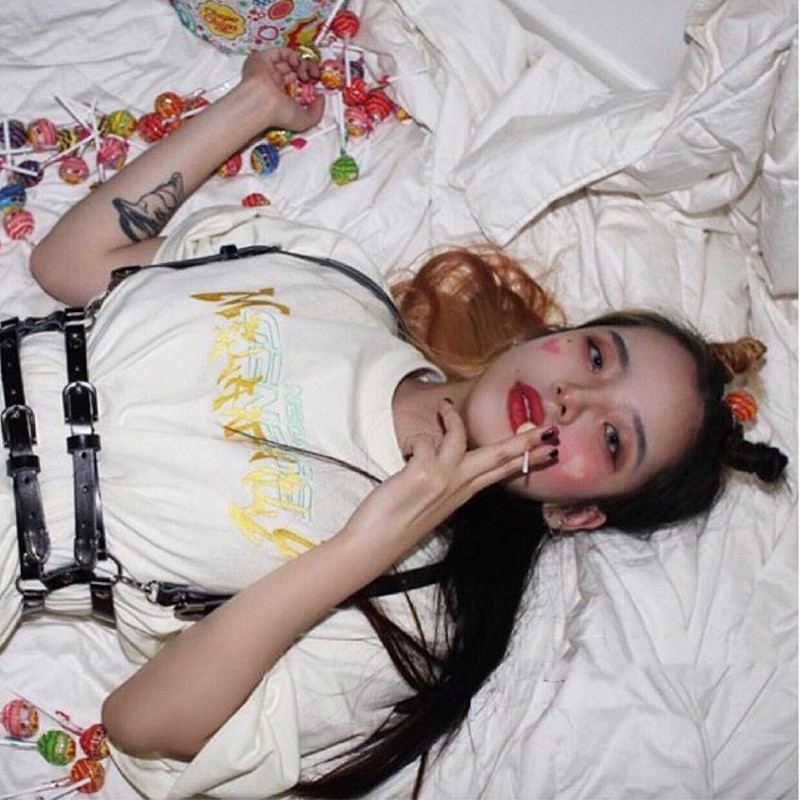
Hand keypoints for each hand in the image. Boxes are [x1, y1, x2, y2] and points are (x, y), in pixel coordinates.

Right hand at [241, 48, 323, 131]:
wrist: (262, 102)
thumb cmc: (280, 114)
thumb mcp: (305, 120)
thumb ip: (317, 111)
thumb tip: (321, 98)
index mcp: (282, 97)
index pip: (298, 85)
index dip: (310, 82)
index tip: (318, 83)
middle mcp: (274, 83)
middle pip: (295, 71)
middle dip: (308, 71)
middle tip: (316, 76)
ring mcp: (269, 70)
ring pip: (290, 61)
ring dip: (302, 65)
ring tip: (307, 73)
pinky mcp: (263, 58)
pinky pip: (280, 52)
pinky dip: (291, 55)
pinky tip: (296, 63)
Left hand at [343, 401, 557, 555]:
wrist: (375, 543)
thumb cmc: (398, 520)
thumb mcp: (433, 500)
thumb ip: (447, 480)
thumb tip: (447, 453)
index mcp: (463, 493)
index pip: (503, 472)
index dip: (527, 459)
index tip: (551, 450)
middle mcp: (458, 487)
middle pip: (499, 457)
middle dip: (525, 441)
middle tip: (550, 429)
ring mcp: (443, 480)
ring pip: (462, 440)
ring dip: (453, 419)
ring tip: (444, 407)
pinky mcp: (423, 474)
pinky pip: (425, 441)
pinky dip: (415, 440)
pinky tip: (405, 452)